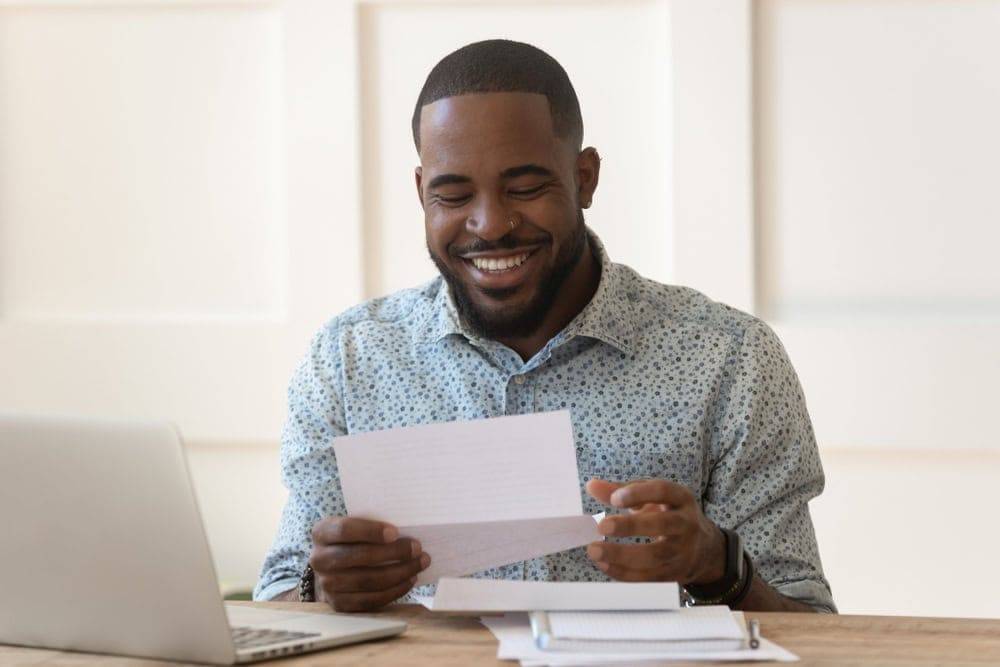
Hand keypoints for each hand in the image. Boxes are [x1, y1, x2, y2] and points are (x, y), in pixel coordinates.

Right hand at [309, 516, 429, 611]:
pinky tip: (409, 580)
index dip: (371, 531)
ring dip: (399, 573)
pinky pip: (370, 600)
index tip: (396, 532)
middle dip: (393, 553)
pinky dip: (394, 591)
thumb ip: (371, 524)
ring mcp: (327, 584)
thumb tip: (408, 528)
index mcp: (322, 532)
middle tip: (417, 548)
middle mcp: (319, 559)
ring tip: (419, 564)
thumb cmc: (351, 541)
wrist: (330, 570)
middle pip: (359, 556)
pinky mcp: (339, 604)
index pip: (345, 530)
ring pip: (367, 580)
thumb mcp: (353, 526)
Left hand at [585, 478, 724, 584]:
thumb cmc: (669, 515)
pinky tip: (603, 565)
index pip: (663, 491)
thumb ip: (622, 491)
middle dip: (630, 526)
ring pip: (654, 556)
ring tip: (594, 550)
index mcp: (681, 499)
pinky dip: (624, 573)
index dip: (639, 493)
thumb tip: (591, 486)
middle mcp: (686, 524)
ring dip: (621, 555)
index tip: (614, 499)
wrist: (704, 549)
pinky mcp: (675, 574)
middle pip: (661, 525)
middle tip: (602, 526)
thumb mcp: (653, 498)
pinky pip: (649, 577)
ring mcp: (683, 551)